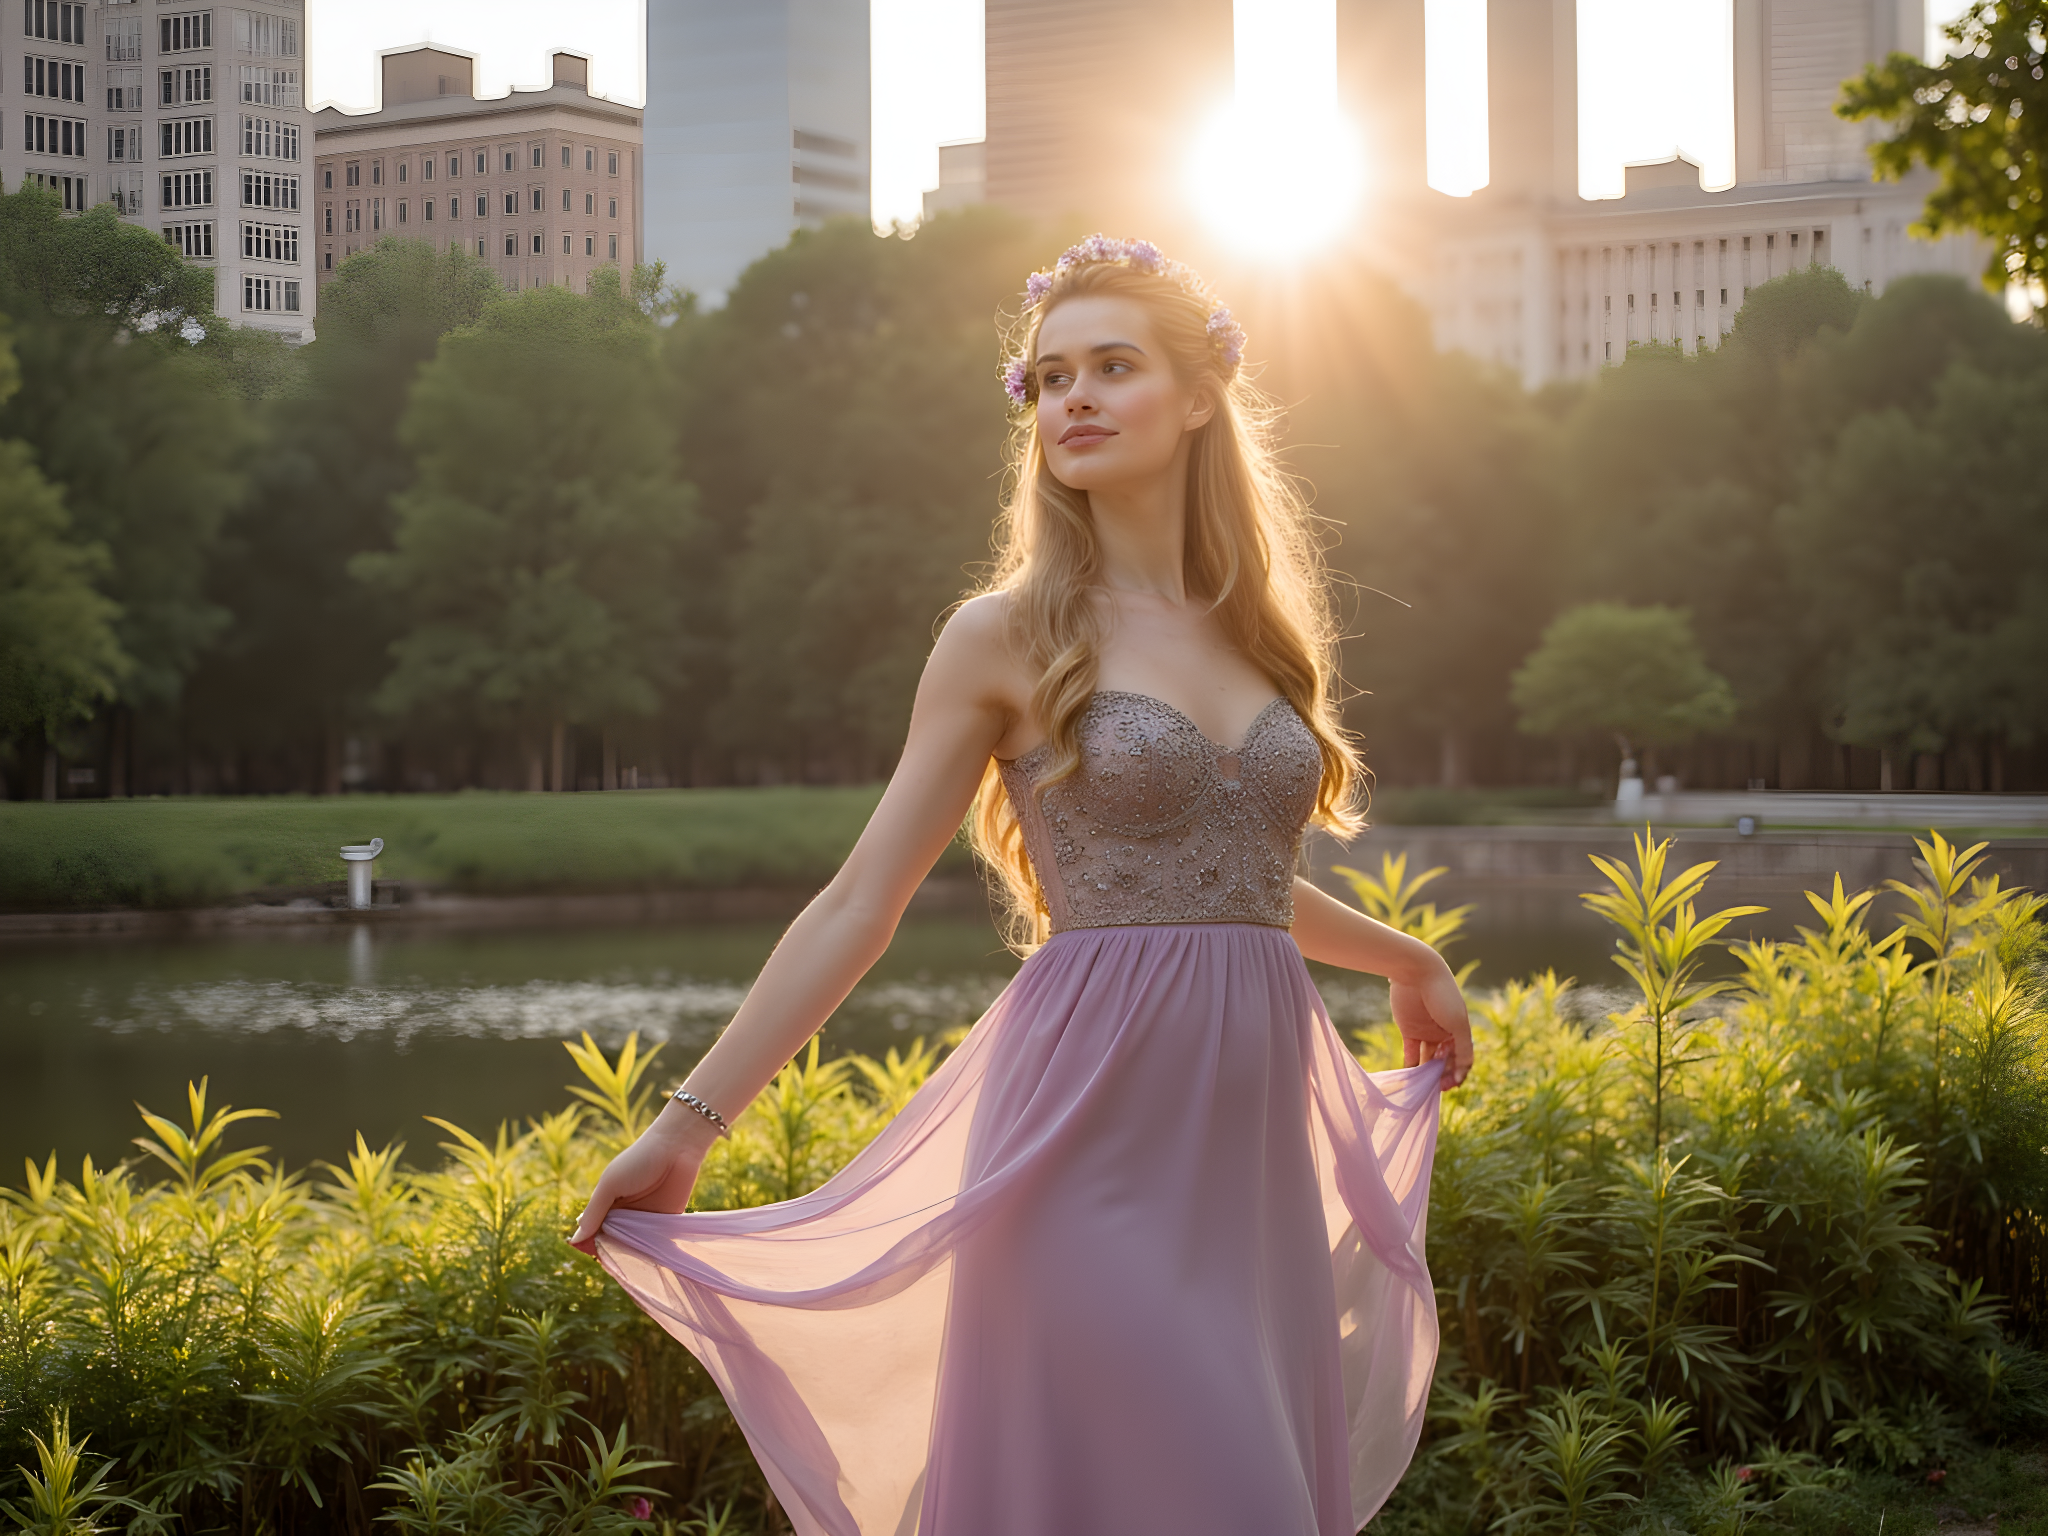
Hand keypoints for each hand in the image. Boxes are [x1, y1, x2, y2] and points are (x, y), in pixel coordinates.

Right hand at [567, 1110, 720, 1254]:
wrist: (678, 1147)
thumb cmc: (639, 1161)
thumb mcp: (611, 1184)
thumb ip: (594, 1212)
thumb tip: (574, 1240)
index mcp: (607, 1204)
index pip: (594, 1232)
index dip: (592, 1244)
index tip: (592, 1256)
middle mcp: (624, 1215)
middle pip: (613, 1242)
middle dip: (612, 1254)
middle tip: (613, 1265)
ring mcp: (644, 1221)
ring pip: (633, 1247)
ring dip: (631, 1257)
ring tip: (629, 1267)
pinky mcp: (665, 1224)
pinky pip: (654, 1244)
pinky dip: (650, 1253)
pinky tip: (647, 1263)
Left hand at [1391, 960, 1473, 1088]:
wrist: (1415, 971)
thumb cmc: (1442, 994)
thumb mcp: (1458, 1023)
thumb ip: (1464, 1048)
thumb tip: (1464, 1072)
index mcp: (1460, 1031)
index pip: (1462, 1059)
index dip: (1458, 1073)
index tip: (1451, 1084)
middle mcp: (1445, 1034)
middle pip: (1445, 1062)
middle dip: (1442, 1076)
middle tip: (1435, 1087)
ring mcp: (1427, 1033)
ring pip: (1428, 1060)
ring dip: (1426, 1074)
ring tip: (1422, 1086)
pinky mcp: (1409, 1031)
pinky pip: (1411, 1053)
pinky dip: (1410, 1067)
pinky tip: (1409, 1078)